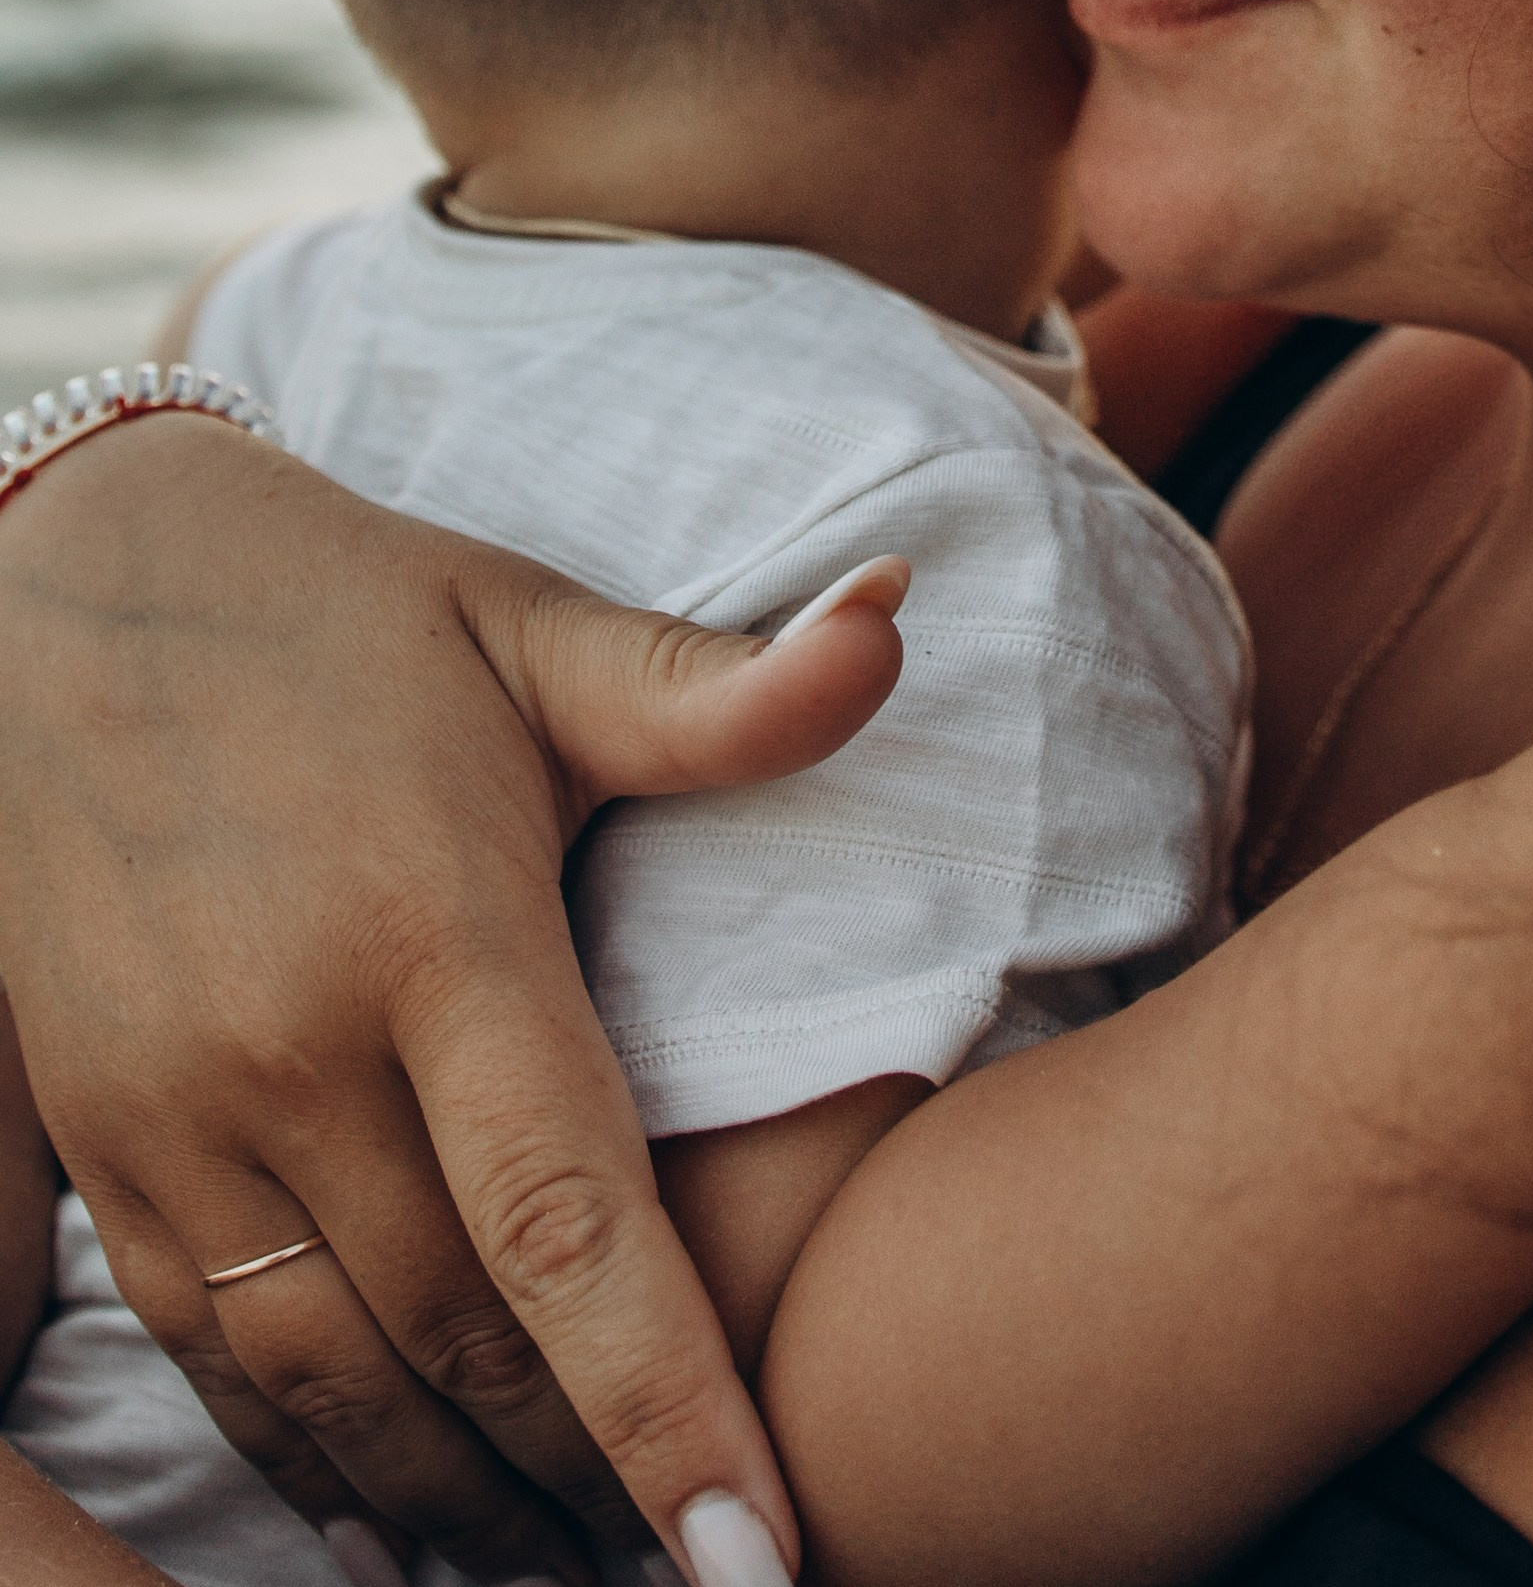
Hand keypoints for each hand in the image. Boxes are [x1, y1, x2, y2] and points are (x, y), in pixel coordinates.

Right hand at [0, 415, 905, 1585]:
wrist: (63, 589)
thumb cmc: (347, 612)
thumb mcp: (534, 629)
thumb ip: (722, 687)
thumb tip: (904, 609)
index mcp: (432, 930)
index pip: (568, 1221)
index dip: (668, 1409)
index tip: (758, 1563)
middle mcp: (293, 1048)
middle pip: (465, 1341)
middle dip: (590, 1491)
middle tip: (703, 1576)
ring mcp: (177, 1113)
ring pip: (332, 1384)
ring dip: (456, 1505)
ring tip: (567, 1580)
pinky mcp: (103, 1141)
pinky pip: (209, 1353)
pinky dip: (299, 1461)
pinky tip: (382, 1527)